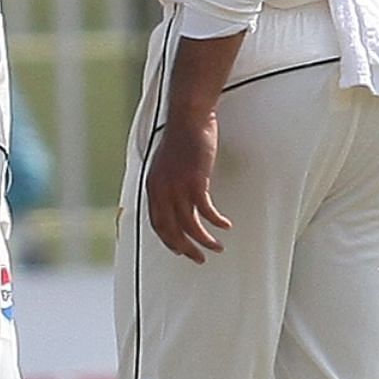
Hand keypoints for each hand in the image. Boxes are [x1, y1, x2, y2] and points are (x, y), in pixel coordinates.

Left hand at [144, 111, 231, 262]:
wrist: (187, 119)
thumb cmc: (180, 140)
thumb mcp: (166, 166)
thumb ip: (167, 184)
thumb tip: (174, 202)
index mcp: (152, 187)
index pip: (156, 223)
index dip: (169, 241)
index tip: (181, 251)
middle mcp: (161, 189)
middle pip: (171, 229)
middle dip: (185, 248)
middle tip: (199, 259)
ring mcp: (177, 186)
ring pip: (189, 224)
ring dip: (204, 240)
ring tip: (217, 247)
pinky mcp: (195, 180)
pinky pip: (205, 211)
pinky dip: (215, 222)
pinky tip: (226, 226)